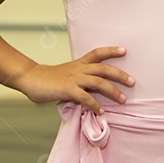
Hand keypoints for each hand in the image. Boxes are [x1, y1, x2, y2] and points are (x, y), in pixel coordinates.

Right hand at [15, 46, 133, 114]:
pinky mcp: (68, 90)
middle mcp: (79, 69)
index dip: (111, 51)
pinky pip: (85, 98)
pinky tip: (101, 112)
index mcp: (79, 63)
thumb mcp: (68, 75)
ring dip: (113, 91)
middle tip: (132, 82)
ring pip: (98, 82)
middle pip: (104, 68)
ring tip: (123, 100)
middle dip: (120, 75)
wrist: (31, 79)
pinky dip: (95, 105)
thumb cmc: (49, 79)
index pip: (97, 53)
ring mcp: (74, 79)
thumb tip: (94, 91)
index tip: (124, 50)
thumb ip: (81, 81)